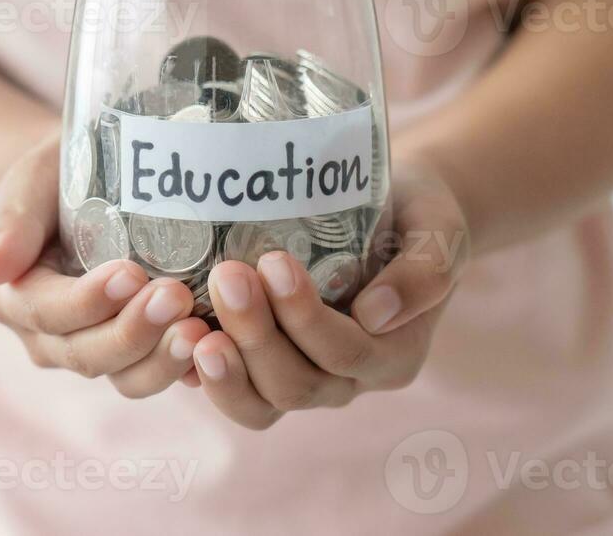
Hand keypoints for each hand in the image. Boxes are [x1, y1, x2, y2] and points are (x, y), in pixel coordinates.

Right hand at [0, 133, 213, 397]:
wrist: (100, 176)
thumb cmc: (61, 175)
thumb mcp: (32, 184)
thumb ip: (13, 223)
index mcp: (14, 299)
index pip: (48, 312)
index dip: (89, 302)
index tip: (131, 274)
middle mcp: (50, 337)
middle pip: (89, 353)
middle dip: (134, 331)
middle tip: (177, 296)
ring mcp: (98, 350)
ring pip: (127, 376)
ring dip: (164, 358)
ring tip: (201, 331)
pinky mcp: (142, 353)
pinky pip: (162, 374)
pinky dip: (188, 368)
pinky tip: (220, 350)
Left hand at [190, 163, 469, 428]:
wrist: (397, 210)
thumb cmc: (419, 218)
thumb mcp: (439, 233)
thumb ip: (424, 272)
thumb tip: (377, 313)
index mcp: (392, 355)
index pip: (345, 353)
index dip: (305, 317)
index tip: (273, 262)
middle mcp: (347, 379)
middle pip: (295, 385)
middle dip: (256, 336)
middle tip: (226, 275)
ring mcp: (303, 376)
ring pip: (259, 403)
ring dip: (224, 370)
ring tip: (193, 325)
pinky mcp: (263, 365)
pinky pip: (231, 389)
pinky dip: (199, 373)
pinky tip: (173, 337)